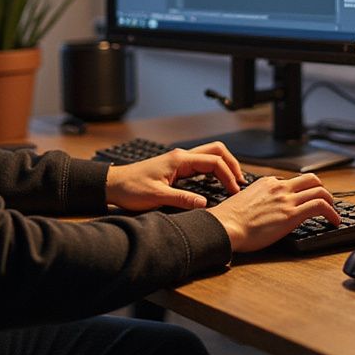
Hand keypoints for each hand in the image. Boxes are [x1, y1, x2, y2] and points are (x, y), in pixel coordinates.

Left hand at [105, 141, 244, 211]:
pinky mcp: (177, 167)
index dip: (228, 176)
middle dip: (232, 164)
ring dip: (224, 166)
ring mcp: (180, 160)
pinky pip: (202, 164)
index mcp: (179, 159)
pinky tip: (218, 185)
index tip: (235, 192)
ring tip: (234, 184)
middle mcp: (182, 156)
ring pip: (210, 155)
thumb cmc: (131, 188)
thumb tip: (205, 204)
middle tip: (240, 184)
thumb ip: (182, 199)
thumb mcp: (157, 197)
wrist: (114, 184)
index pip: (214, 162)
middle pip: (216, 150)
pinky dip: (215, 171)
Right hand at [207, 173, 341, 252]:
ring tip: (334, 213)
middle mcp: (279, 186)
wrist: (226, 225)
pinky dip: (332, 212)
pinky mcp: (292, 214)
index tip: (305, 200)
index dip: (302, 191)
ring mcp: (286, 199)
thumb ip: (256, 200)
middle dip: (321, 189)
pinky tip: (334, 221)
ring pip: (320, 190)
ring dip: (331, 201)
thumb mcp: (243, 200)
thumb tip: (259, 210)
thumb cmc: (229, 219)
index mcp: (266, 182)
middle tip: (326, 202)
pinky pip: (320, 206)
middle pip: (310, 179)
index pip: (292, 181)